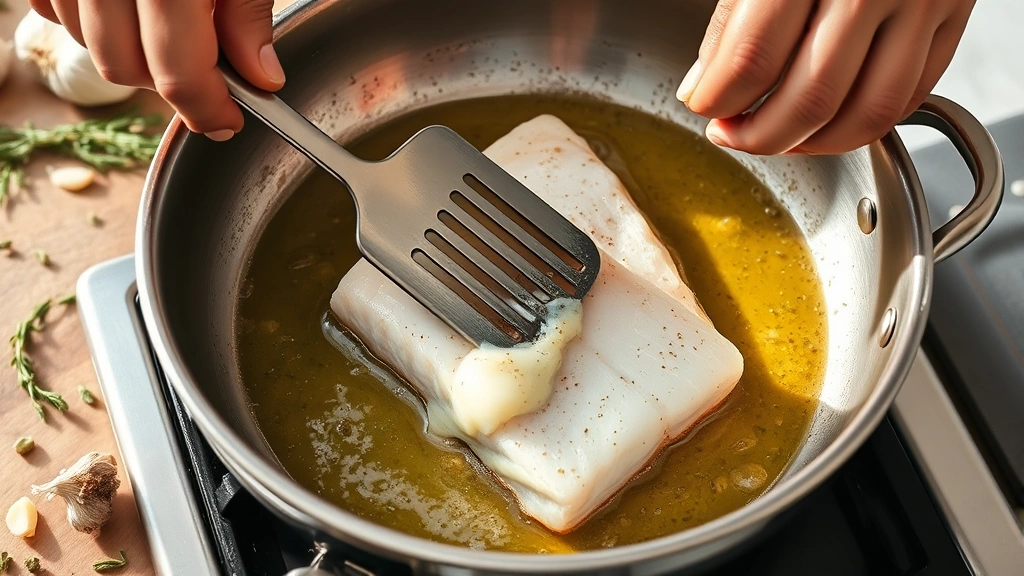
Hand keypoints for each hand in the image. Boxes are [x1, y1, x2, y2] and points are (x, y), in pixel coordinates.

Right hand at [28, 0, 282, 140]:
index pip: (179, 73)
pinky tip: (123, 10)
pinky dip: (86, 20)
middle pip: (125, 67)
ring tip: (166, 28)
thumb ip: (248, 16)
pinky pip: (51, 8)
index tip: (230, 121)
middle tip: (206, 72)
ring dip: (127, 51)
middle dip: (170, 84)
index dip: (208, 109)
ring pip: (86, 43)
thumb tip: (262, 78)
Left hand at [676, 0, 975, 154]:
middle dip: (758, 136)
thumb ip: (731, 17)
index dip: (717, 98)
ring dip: (814, 144)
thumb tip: (706, 84)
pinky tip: (828, 121)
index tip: (702, 104)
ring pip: (868, 113)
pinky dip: (865, 124)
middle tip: (731, 133)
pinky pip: (912, 96)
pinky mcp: (954, 12)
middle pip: (811, 99)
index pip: (753, 58)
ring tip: (777, 136)